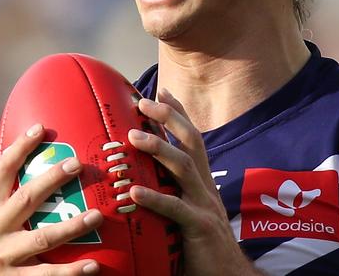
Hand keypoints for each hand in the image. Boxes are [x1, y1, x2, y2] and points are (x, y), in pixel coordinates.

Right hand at [0, 124, 103, 274]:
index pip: (2, 170)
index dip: (20, 147)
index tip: (41, 128)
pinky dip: (71, 272)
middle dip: (51, 180)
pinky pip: (47, 275)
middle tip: (78, 163)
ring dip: (72, 226)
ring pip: (42, 237)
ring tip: (98, 215)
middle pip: (25, 198)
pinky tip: (94, 265)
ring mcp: (3, 255)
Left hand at [128, 88, 263, 275]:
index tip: (161, 91)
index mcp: (203, 183)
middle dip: (169, 117)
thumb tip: (141, 182)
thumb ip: (171, 195)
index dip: (179, 114)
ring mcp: (205, 206)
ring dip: (159, 147)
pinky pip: (176, 209)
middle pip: (191, 142)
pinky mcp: (200, 228)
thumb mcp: (187, 213)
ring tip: (133, 136)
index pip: (192, 139)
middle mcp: (206, 187)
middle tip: (144, 101)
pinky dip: (155, 198)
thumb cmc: (201, 247)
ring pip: (184, 167)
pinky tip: (134, 192)